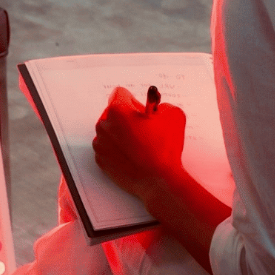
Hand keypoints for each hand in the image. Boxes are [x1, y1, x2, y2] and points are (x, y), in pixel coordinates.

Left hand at [93, 86, 185, 202]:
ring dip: (121, 133)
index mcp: (118, 110)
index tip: (141, 110)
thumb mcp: (173, 114)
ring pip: (109, 130)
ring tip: (139, 145)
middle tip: (142, 128)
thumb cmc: (165, 148)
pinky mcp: (101, 160)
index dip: (134, 100)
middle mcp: (104, 125)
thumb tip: (156, 108)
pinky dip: (118, 149)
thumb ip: (161, 104)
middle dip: (126, 117)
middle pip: (113, 112)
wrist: (158, 181)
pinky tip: (133, 156)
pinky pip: (108, 147)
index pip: (120, 93)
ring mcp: (101, 144)